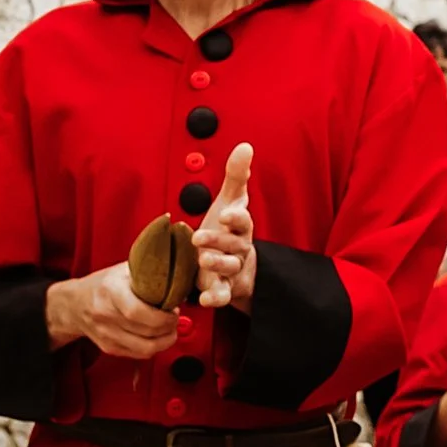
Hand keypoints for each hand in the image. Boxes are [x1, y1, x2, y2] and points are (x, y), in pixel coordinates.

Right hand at [46, 263, 176, 357]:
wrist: (75, 304)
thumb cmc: (104, 285)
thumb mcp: (123, 270)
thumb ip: (149, 271)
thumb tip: (178, 274)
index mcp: (110, 291)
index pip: (137, 312)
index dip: (162, 316)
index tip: (173, 309)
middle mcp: (105, 315)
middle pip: (147, 332)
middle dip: (170, 326)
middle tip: (174, 317)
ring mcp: (106, 334)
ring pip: (147, 348)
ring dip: (166, 340)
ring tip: (169, 327)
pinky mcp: (109, 348)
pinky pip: (141, 354)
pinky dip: (155, 347)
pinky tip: (158, 335)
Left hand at [193, 143, 256, 309]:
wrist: (236, 268)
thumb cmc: (229, 230)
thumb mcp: (230, 202)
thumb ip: (236, 176)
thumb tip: (245, 146)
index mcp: (241, 228)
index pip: (243, 221)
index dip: (236, 218)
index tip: (227, 215)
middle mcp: (239, 249)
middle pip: (234, 244)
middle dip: (219, 241)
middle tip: (200, 238)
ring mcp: (232, 269)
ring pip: (229, 267)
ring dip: (218, 264)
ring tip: (203, 261)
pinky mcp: (223, 288)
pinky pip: (222, 294)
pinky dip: (216, 298)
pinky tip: (204, 300)